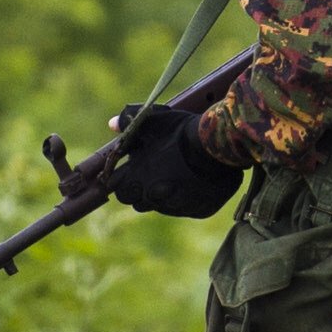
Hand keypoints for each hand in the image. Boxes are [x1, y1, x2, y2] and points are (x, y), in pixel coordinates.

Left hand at [108, 104, 242, 217]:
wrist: (219, 145)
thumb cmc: (181, 132)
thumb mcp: (152, 120)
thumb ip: (128, 122)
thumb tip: (112, 124)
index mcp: (138, 179)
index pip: (118, 189)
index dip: (123, 180)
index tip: (131, 171)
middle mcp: (154, 198)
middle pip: (138, 202)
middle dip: (141, 190)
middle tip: (154, 172)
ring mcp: (177, 207)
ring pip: (161, 207)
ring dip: (163, 196)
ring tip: (176, 175)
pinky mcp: (198, 211)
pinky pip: (185, 209)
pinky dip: (186, 199)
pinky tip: (193, 182)